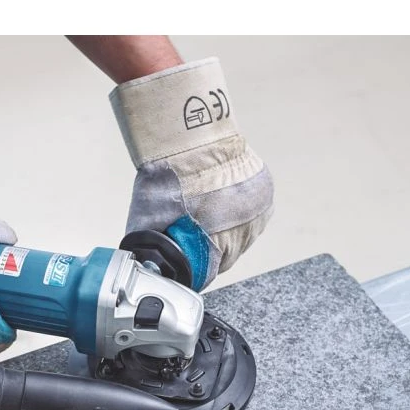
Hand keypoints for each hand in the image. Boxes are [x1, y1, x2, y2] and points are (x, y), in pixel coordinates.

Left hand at [110, 58, 273, 290]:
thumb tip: (145, 263)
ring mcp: (256, 215)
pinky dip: (239, 216)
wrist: (191, 136)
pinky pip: (253, 218)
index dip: (196, 270)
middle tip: (194, 237)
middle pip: (227, 258)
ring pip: (242, 239)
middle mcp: (241, 233)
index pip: (208, 273)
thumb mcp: (147, 220)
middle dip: (210, 251)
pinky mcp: (264, 198)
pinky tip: (222, 205)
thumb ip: (152, 246)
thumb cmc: (168, 176)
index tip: (187, 265)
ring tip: (208, 216)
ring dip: (227, 233)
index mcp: (214, 244)